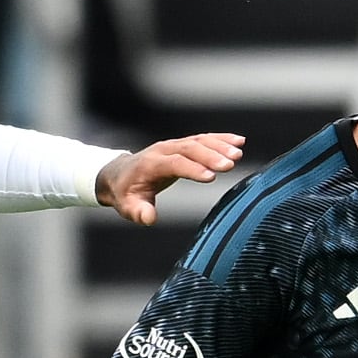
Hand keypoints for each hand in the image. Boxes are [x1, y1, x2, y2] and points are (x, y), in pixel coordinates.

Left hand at [96, 133, 245, 223]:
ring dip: (219, 145)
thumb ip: (138, 212)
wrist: (119, 174)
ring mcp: (173, 145)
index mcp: (150, 164)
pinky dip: (221, 139)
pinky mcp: (182, 145)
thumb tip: (149, 218)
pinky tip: (238, 141)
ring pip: (198, 141)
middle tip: (231, 164)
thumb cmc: (125, 193)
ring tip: (238, 154)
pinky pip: (203, 139)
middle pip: (189, 148)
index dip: (192, 169)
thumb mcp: (127, 206)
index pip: (174, 163)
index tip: (212, 177)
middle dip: (210, 155)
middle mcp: (163, 150)